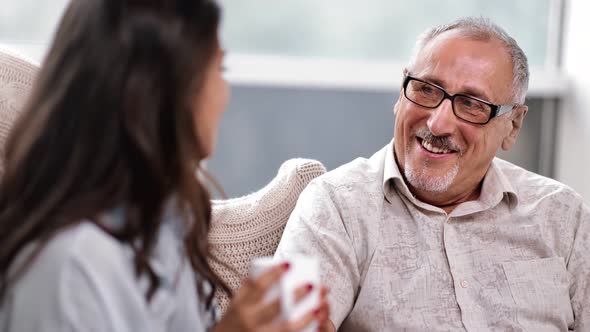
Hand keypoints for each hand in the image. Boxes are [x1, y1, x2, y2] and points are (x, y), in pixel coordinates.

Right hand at [213, 263, 330, 331]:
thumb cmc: (233, 321)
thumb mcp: (236, 302)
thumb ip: (249, 288)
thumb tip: (267, 267)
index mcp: (241, 305)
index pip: (256, 286)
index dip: (273, 274)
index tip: (289, 264)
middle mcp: (249, 321)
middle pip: (276, 307)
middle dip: (296, 295)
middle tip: (312, 285)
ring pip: (286, 328)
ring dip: (305, 317)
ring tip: (320, 307)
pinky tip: (316, 326)